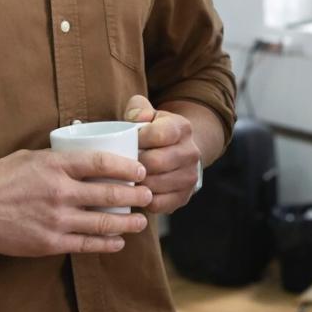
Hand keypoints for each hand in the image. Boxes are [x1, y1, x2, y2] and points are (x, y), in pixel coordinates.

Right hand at [0, 147, 152, 255]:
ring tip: (140, 222)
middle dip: (133, 196)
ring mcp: (56, 219)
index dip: (125, 167)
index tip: (139, 171)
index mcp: (55, 165)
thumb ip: (58, 160)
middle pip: (108, 193)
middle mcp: (59, 192)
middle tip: (147, 196)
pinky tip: (117, 242)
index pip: (101, 162)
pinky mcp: (49, 242)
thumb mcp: (30, 157)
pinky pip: (85, 244)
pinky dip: (105, 243)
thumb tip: (84, 157)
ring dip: (126, 223)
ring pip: (102, 222)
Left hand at [124, 94, 202, 213]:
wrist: (177, 152)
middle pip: (155, 162)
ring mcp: (189, 177)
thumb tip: (137, 118)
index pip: (159, 135)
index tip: (127, 142)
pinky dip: (142, 200)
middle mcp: (191, 152)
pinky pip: (157, 204)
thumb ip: (138, 108)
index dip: (138, 139)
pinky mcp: (183, 197)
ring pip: (154, 184)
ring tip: (124, 178)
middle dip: (133, 164)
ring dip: (135, 183)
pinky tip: (134, 192)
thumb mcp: (148, 114)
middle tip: (120, 164)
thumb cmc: (154, 132)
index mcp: (182, 128)